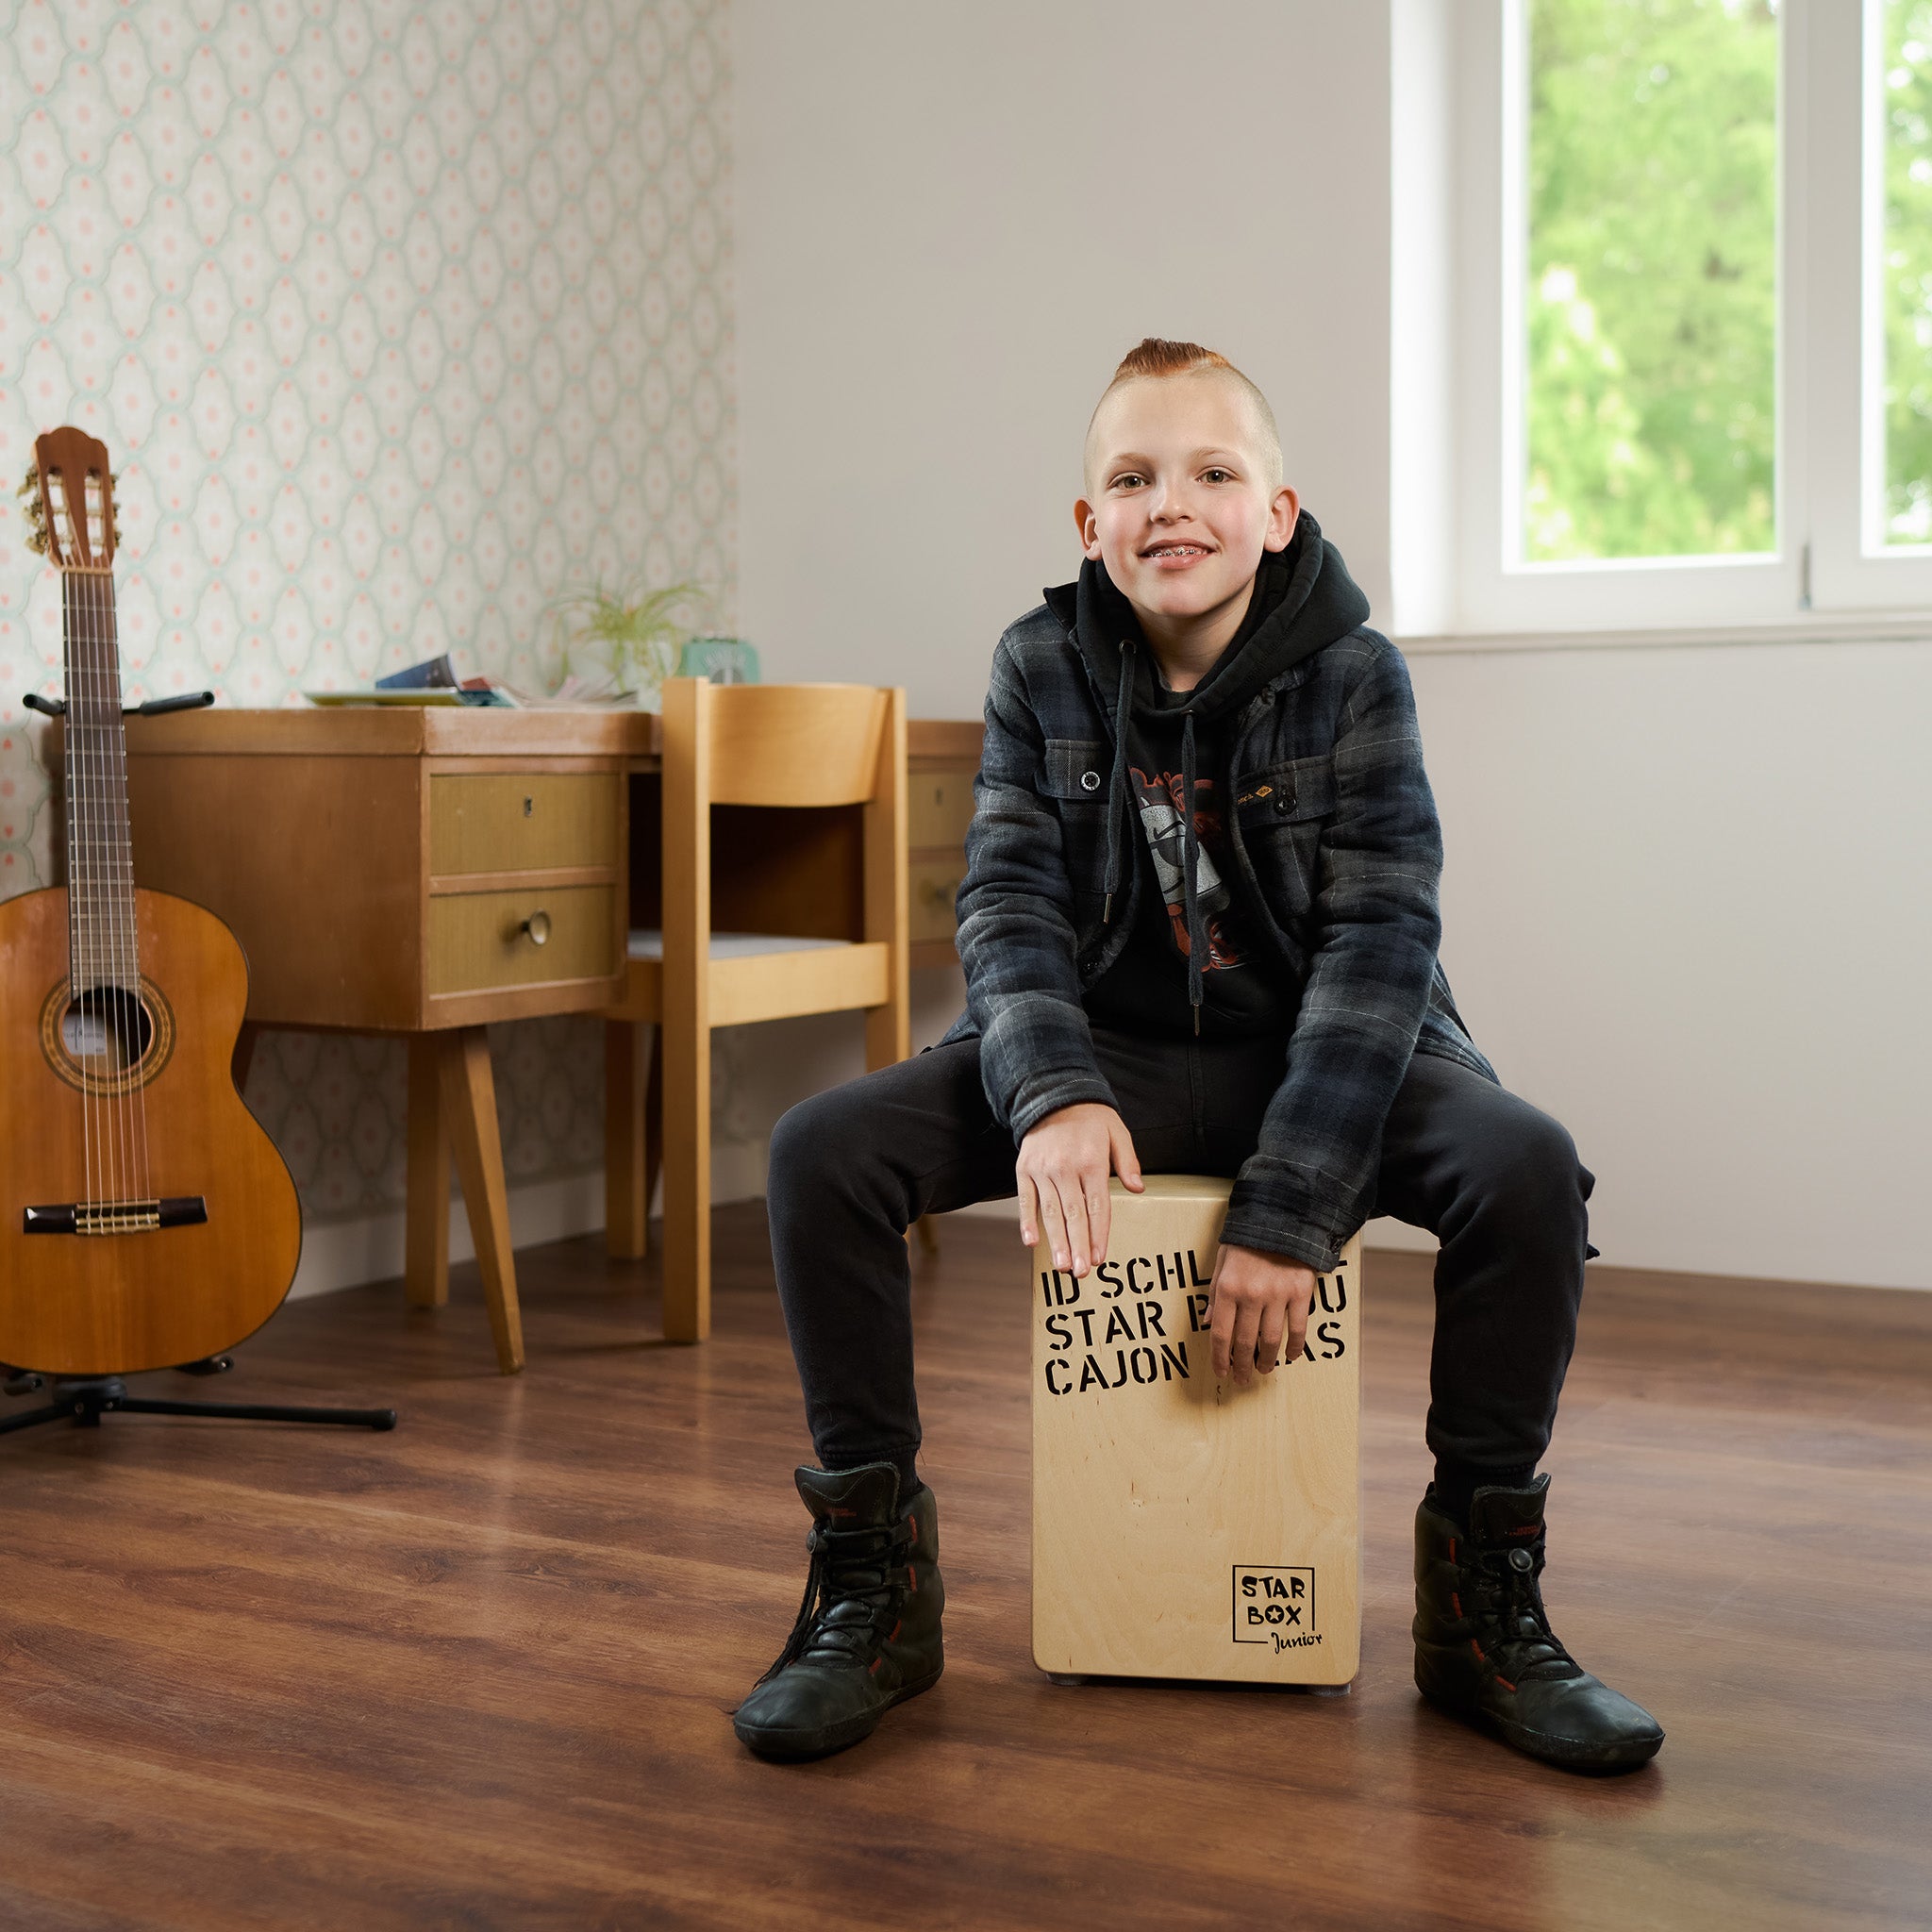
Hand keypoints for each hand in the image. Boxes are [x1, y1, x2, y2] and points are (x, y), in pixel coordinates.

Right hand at [1016, 1103, 1143, 1276]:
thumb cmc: (1090, 1117)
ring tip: (1061, 1266)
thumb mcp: (1117, 1131)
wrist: (1052, 1094)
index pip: (1097, 1206)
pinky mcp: (1024, 1169)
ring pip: (1050, 1212)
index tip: (1099, 1258)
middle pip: (1074, 1215)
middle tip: (1081, 1274)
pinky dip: (1027, 1221)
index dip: (1098, 1234)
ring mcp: (1043, 1170)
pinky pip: (1025, 1199)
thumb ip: (1127, 1161)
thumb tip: (1138, 1189)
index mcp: (1091, 1162)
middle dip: (1078, 1247)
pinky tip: (1031, 1242)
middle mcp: (1066, 1169)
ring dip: (1056, 1241)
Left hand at [1207, 1244, 1316, 1385]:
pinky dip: (1294, 1347)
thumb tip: (1208, 1323)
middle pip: (1245, 1342)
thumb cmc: (1248, 1240)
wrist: (1282, 1219)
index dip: (1220, 1357)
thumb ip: (1215, 1294)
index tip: (1221, 1371)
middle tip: (1241, 1379)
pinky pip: (1298, 1328)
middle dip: (1241, 1365)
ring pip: (1271, 1340)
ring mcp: (1277, 1295)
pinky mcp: (1300, 1293)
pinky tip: (1290, 1356)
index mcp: (1228, 1287)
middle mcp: (1251, 1295)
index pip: (1221, 1333)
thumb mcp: (1222, 1262)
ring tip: (1263, 1370)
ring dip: (1266, 1361)